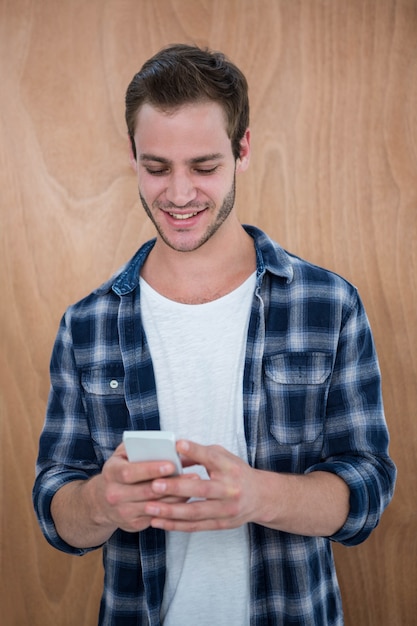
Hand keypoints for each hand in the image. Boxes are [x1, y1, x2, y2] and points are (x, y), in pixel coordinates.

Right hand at [94, 443, 195, 532]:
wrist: (100, 502)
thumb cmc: (118, 471)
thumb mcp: (121, 455)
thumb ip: (138, 447)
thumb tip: (162, 444)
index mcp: (111, 473)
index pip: (130, 472)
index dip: (151, 469)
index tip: (171, 465)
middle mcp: (114, 494)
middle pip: (146, 491)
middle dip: (171, 484)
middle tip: (193, 477)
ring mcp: (123, 512)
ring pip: (155, 506)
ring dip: (177, 497)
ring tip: (195, 487)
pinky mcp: (133, 524)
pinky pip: (157, 517)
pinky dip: (173, 508)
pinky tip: (186, 499)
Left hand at [144, 440, 260, 531]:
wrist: (260, 497)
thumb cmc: (236, 472)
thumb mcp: (223, 457)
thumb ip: (200, 454)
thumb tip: (174, 453)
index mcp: (230, 468)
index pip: (212, 458)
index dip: (195, 451)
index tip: (178, 444)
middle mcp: (230, 489)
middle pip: (202, 489)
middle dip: (177, 488)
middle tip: (154, 485)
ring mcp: (227, 509)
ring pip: (196, 512)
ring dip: (171, 512)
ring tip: (149, 508)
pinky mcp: (222, 524)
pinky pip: (196, 526)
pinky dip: (176, 525)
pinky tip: (158, 522)